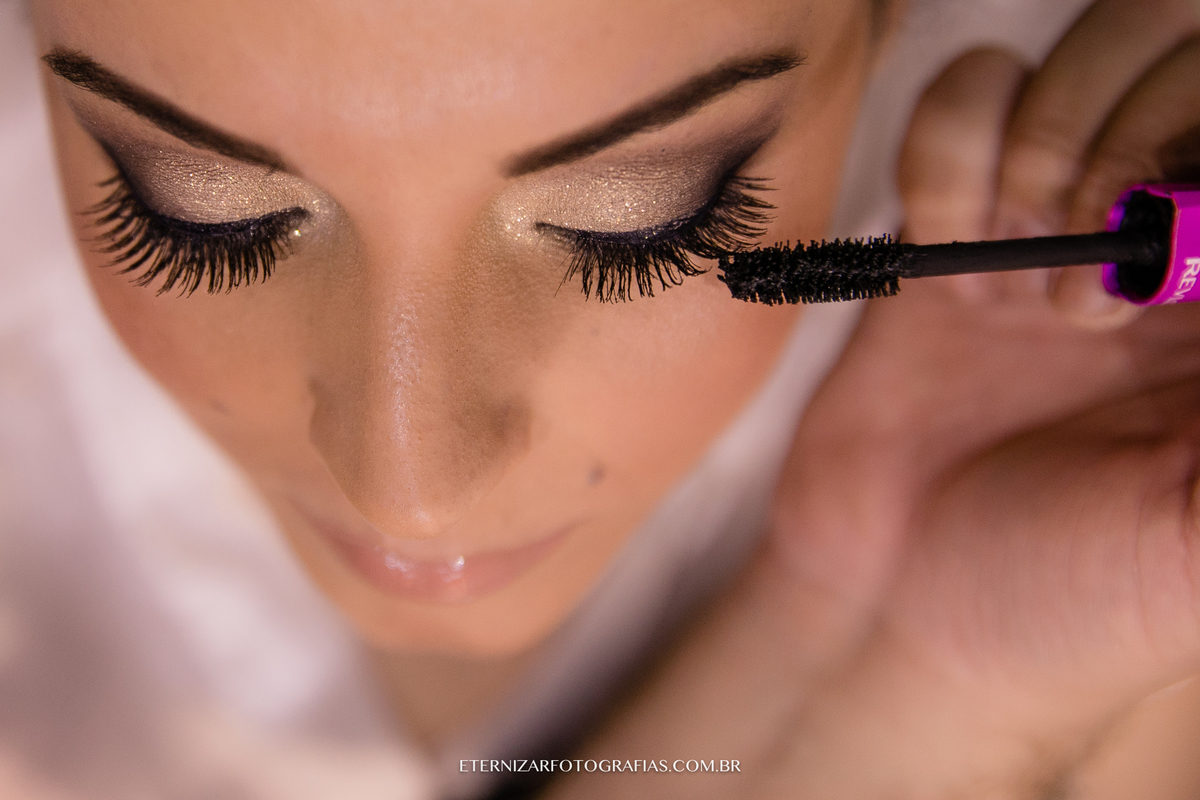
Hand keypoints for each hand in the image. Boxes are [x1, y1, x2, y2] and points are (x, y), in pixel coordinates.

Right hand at [548, 2, 1199, 797]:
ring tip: (1030, 281)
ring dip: (1048, 146)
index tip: (1175, 256)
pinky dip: (950, 151)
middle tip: (1104, 286)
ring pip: (1079, 70)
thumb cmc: (1068, 606)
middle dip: (1139, 147)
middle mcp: (1165, 255)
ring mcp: (1052, 234)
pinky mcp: (946, 237)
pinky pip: (963, 110)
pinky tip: (948, 245)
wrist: (896, 621)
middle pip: (1182, 78)